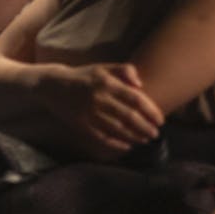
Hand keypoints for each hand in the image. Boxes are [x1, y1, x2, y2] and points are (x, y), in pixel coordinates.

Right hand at [47, 63, 162, 157]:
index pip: (135, 99)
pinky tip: (127, 146)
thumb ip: (124, 70)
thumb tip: (141, 84)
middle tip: (155, 134)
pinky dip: (117, 144)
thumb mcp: (103, 67)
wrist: (54, 85)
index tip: (160, 120)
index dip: (150, 111)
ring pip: (118, 129)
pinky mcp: (82, 125)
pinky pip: (103, 138)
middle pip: (129, 116)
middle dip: (145, 127)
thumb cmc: (84, 76)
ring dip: (134, 137)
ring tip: (144, 140)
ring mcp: (90, 113)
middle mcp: (99, 98)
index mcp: (107, 83)